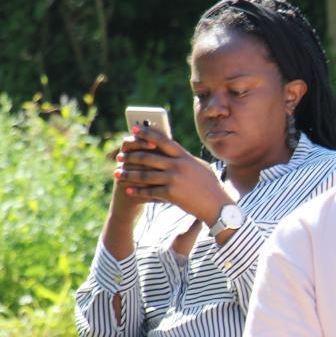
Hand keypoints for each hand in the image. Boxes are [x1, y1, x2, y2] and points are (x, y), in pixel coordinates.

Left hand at [114, 125, 231, 221]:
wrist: (217, 206)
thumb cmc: (211, 187)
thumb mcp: (200, 167)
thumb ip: (186, 159)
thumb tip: (174, 151)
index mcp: (185, 156)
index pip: (163, 140)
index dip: (147, 133)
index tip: (133, 130)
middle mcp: (178, 165)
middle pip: (148, 157)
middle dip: (131, 156)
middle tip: (119, 156)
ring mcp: (174, 179)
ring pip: (145, 174)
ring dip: (129, 174)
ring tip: (118, 173)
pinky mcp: (171, 194)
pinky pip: (149, 191)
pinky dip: (137, 191)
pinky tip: (129, 190)